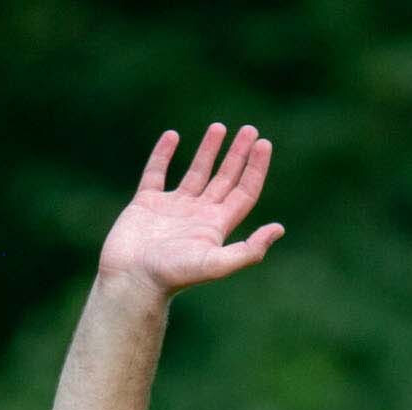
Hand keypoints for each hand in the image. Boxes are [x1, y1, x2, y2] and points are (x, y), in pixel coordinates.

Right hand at [98, 124, 285, 298]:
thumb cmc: (173, 274)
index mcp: (217, 226)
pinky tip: (172, 136)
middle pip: (225, 179)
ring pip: (195, 173)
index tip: (264, 143)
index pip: (243, 192)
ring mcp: (173, 208)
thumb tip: (279, 229)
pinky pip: (156, 173)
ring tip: (219, 127)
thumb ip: (248, 249)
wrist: (132, 280)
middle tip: (250, 129)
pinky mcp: (146, 204)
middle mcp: (198, 215)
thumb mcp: (216, 263)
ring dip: (208, 150)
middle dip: (238, 154)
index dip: (255, 169)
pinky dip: (163, 154)